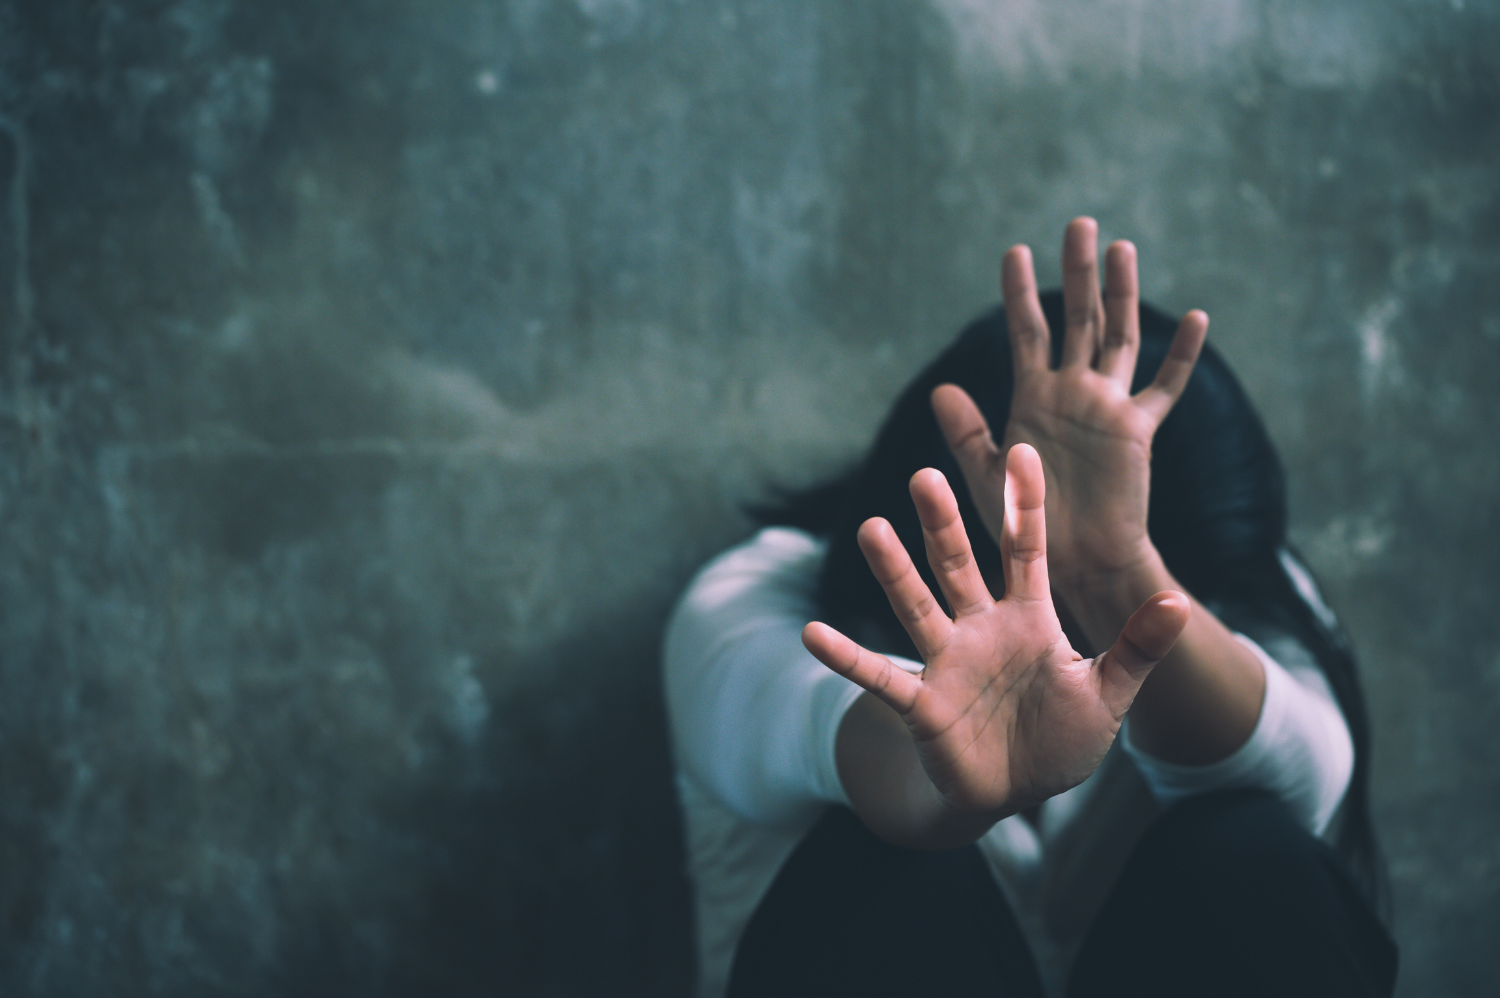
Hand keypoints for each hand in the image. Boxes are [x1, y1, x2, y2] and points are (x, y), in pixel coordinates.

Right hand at [802, 444, 1189, 826]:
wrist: (1020, 791)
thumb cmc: (1063, 735)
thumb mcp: (1109, 693)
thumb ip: (1137, 648)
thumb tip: (1177, 601)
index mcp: (1028, 617)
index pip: (1025, 550)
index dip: (1025, 506)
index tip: (1022, 452)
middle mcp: (980, 627)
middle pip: (958, 564)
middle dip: (943, 522)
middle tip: (926, 474)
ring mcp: (947, 661)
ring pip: (916, 606)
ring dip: (893, 571)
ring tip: (869, 527)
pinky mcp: (921, 703)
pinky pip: (880, 676)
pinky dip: (846, 657)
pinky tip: (813, 633)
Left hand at [932, 218, 1206, 597]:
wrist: (1069, 561)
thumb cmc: (1024, 523)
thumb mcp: (985, 474)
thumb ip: (967, 433)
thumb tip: (941, 389)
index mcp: (1033, 397)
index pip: (1027, 331)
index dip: (1020, 292)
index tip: (1015, 249)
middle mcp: (1072, 392)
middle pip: (1077, 318)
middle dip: (1078, 272)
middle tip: (1079, 223)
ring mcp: (1107, 406)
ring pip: (1117, 337)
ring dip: (1122, 294)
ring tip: (1121, 248)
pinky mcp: (1136, 430)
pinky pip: (1164, 387)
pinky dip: (1181, 355)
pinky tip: (1195, 318)